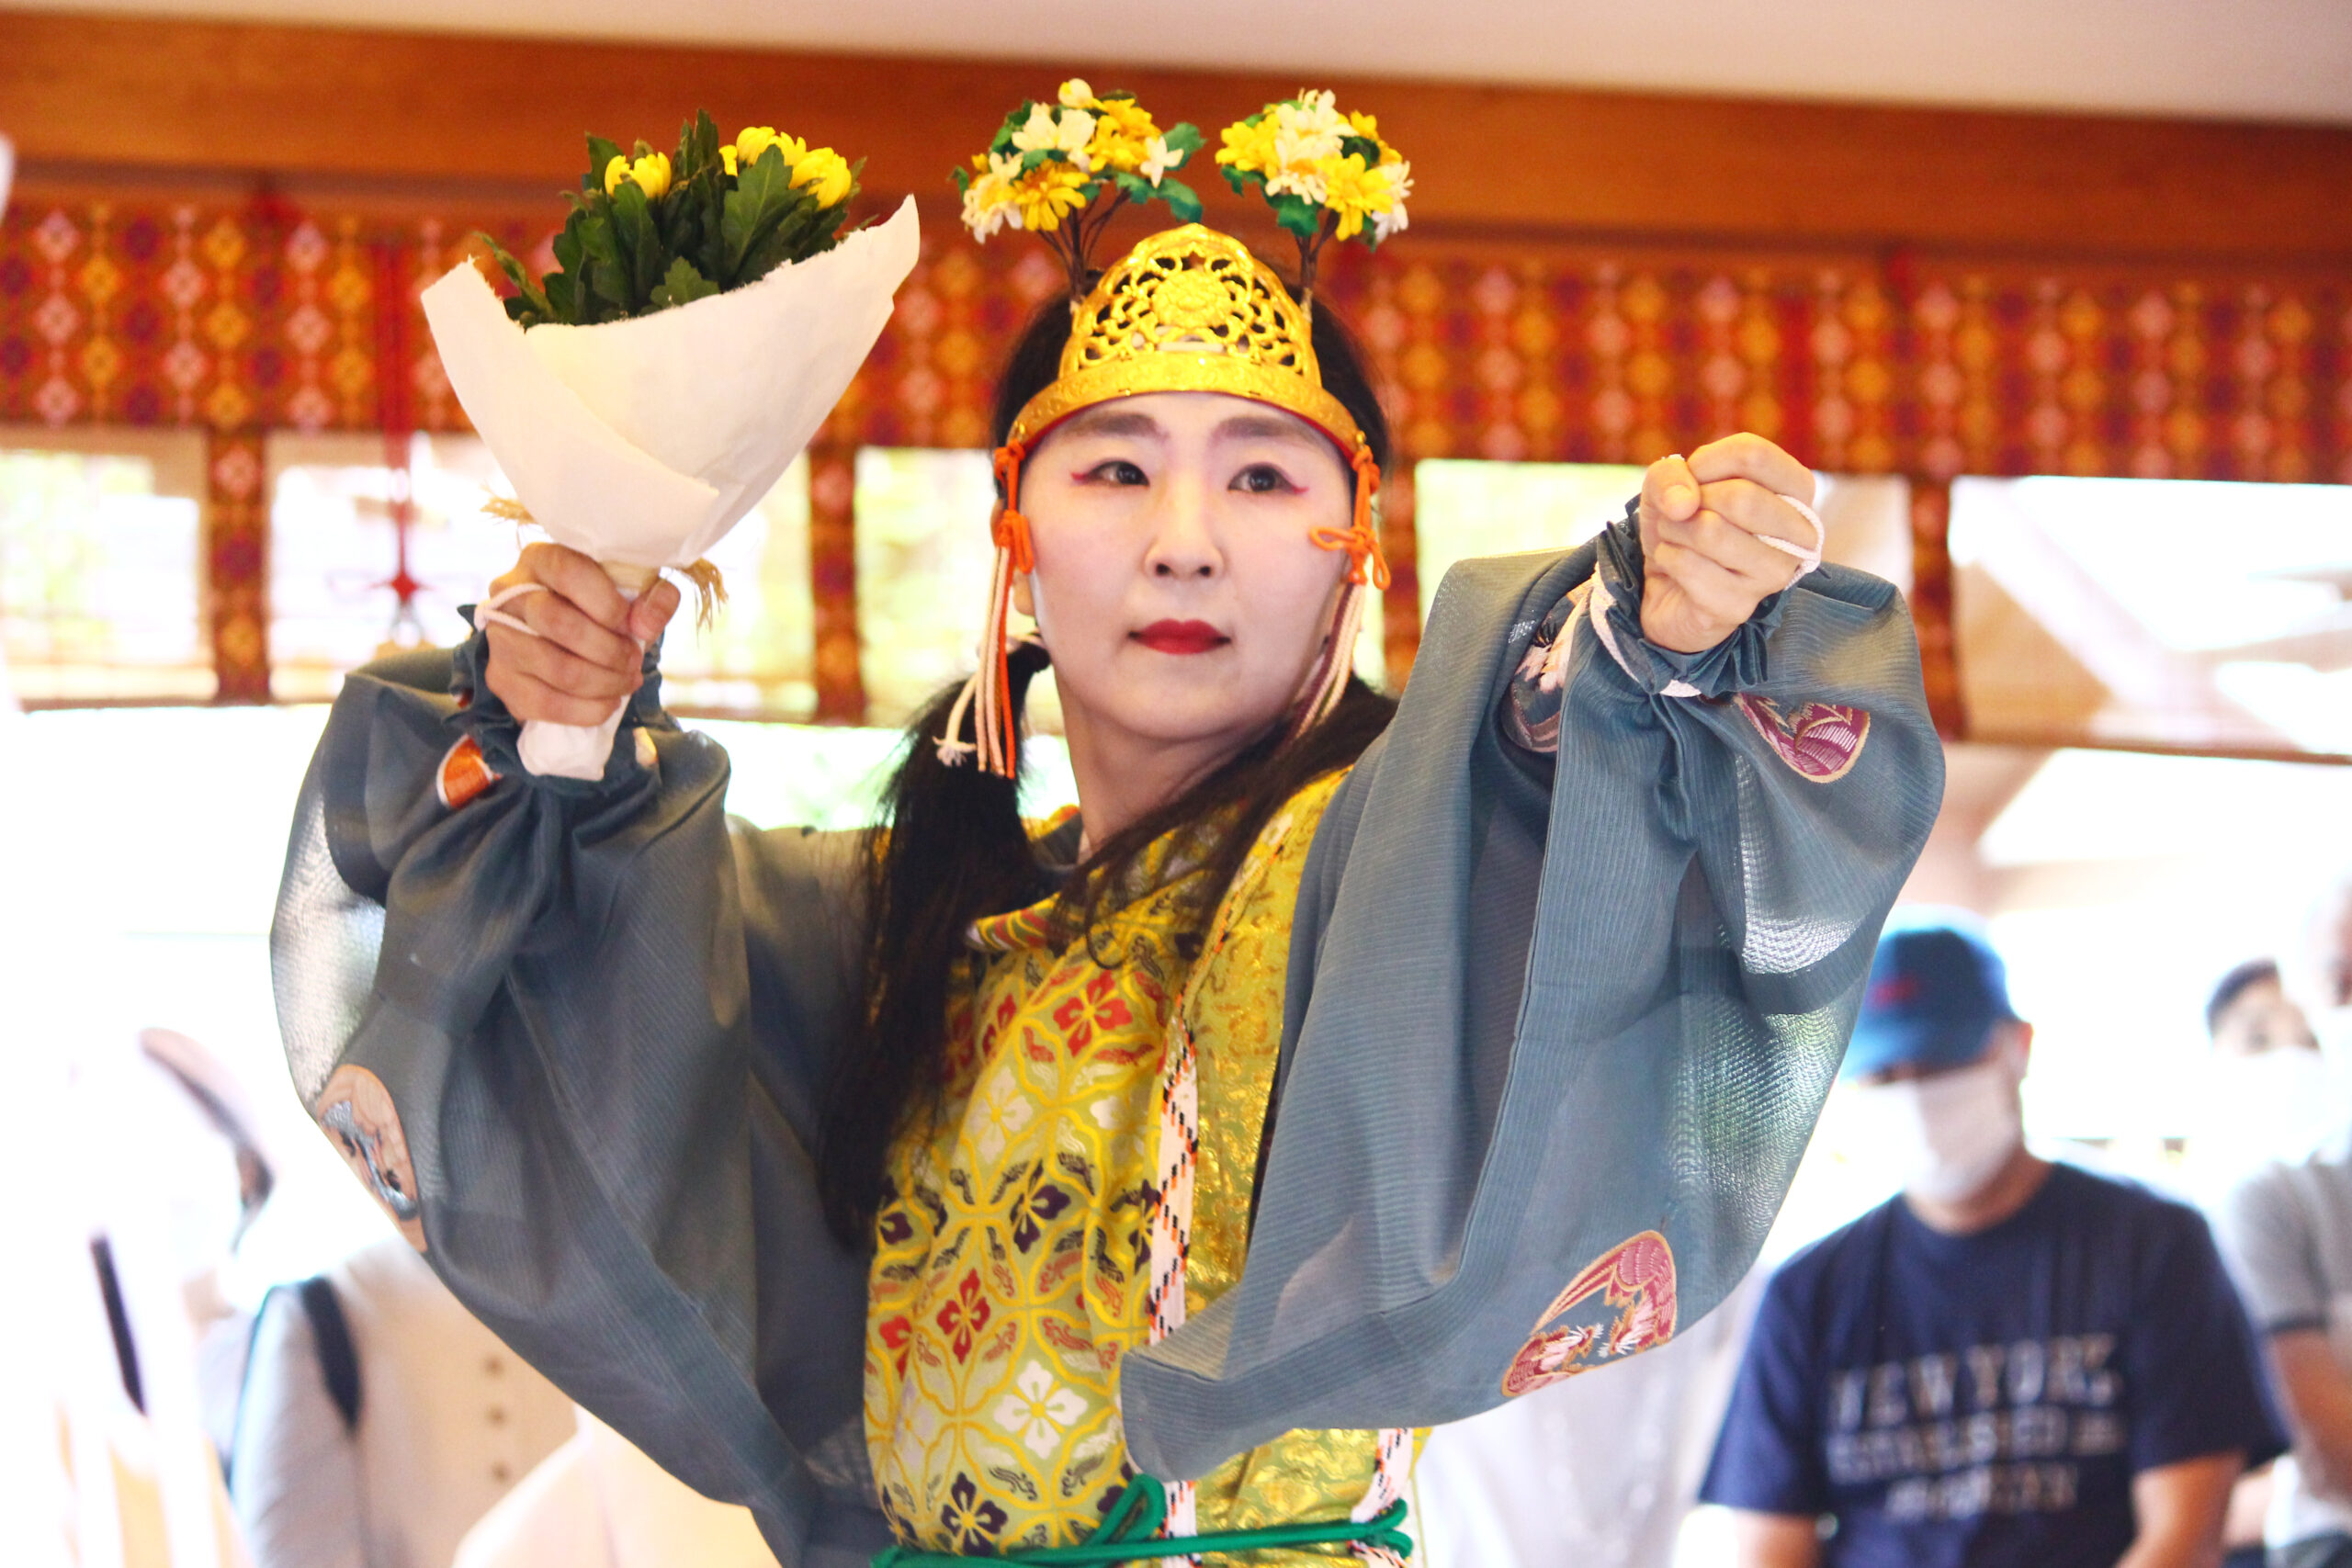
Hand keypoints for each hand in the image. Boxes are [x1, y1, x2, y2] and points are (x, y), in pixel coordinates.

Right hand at [480, 543, 680, 725]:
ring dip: (604, 683)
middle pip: (558, 623)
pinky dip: (587, 710)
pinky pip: (546, 704)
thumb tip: (646, 625)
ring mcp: (500, 639)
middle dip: (609, 650)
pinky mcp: (501, 679)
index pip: (568, 572)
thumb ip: (653, 597)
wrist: (560, 639)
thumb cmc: (599, 606)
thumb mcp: (632, 591)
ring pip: (557, 668)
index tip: (633, 625)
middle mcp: (510, 595)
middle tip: (634, 661)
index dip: (607, 603)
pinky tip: (608, 703)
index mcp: (541, 559)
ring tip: (627, 682)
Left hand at [1636, 433, 1818, 654]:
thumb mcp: (1669, 485)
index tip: (1694, 478)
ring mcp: (1775, 574)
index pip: (1754, 454)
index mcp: (1796, 489)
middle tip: (1683, 516)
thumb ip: (1670, 475)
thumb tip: (1683, 503)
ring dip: (1674, 531)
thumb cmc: (1683, 524)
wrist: (1665, 586)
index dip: (1706, 462)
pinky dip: (1668, 559)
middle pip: (1741, 497)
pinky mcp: (1741, 607)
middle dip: (1692, 501)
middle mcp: (1799, 533)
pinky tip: (1676, 568)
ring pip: (1712, 531)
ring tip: (1679, 540)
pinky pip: (1689, 566)